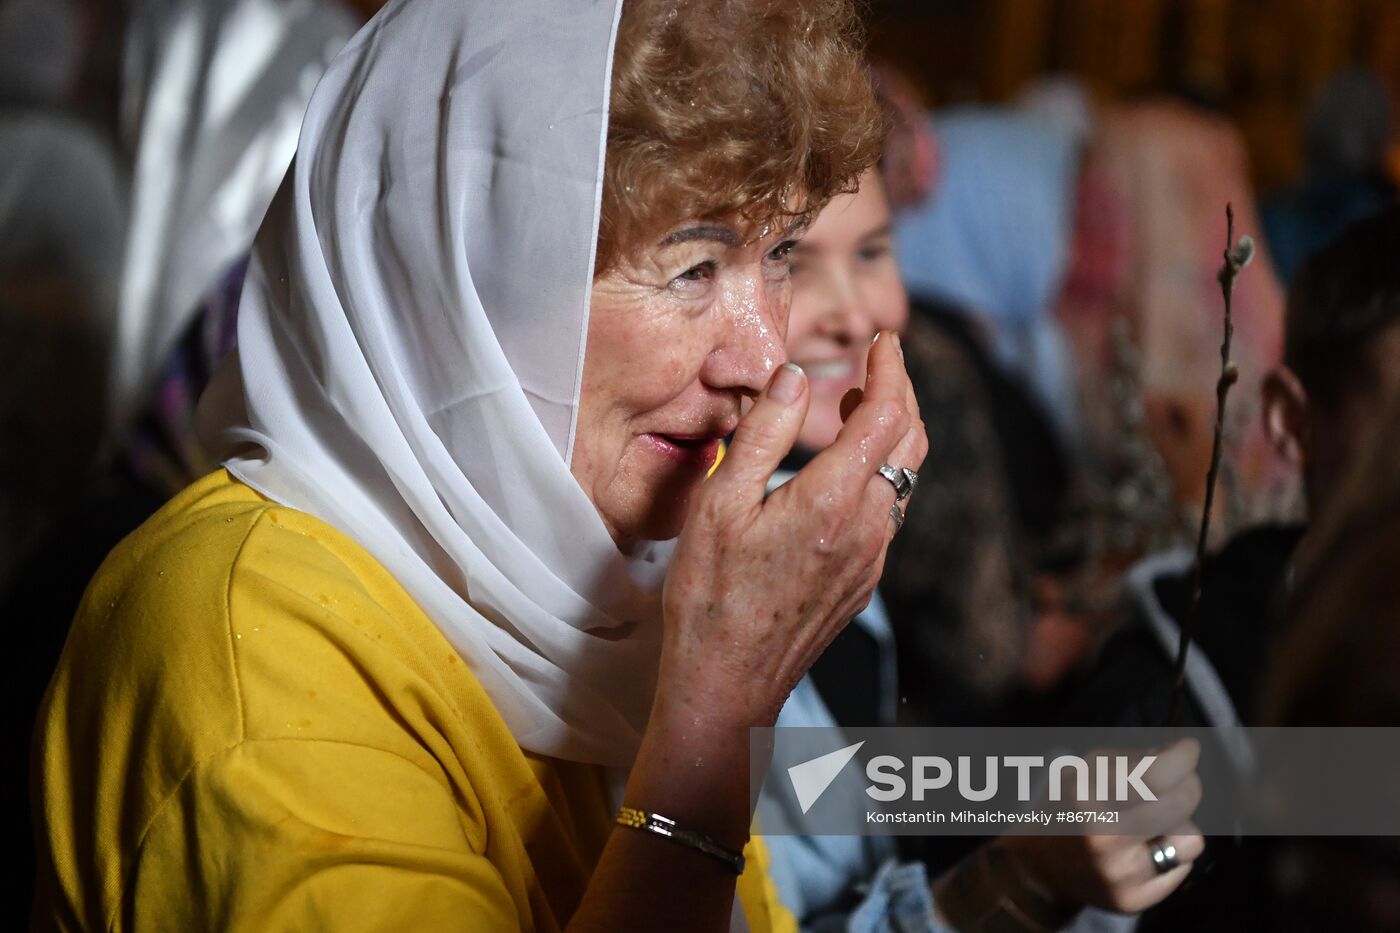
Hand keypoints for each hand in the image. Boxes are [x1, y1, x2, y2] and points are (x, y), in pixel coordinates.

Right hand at [657, 331, 926, 728]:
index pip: (885, 414)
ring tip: (859, 407)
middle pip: (911, 442)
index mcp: (831, 500)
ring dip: (892, 434)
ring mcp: (871, 558)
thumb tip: (794, 379)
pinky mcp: (864, 581)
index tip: (883, 341)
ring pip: (904, 478)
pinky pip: (888, 512)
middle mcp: (866, 528)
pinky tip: (844, 471)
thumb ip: (763, 433)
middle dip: (902, 392)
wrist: (728, 685)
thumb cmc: (711, 597)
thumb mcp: (720, 504)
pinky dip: (880, 472)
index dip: (890, 369)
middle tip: (879, 363)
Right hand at [997, 738, 1205, 913]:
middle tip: (1179, 781)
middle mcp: (1102, 836)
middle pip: (1180, 802)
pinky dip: (1171, 855)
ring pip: (1191, 838)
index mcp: (1084, 796)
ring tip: (1151, 825)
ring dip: (1178, 825)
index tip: (1188, 748)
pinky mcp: (1133, 899)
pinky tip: (1144, 851)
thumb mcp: (1084, 770)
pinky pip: (1182, 868)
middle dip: (1188, 785)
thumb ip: (1130, 760)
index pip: (1153, 774)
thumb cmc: (1069, 808)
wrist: (1039, 866)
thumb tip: (1179, 754)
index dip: (1182, 757)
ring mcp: (1119, 872)